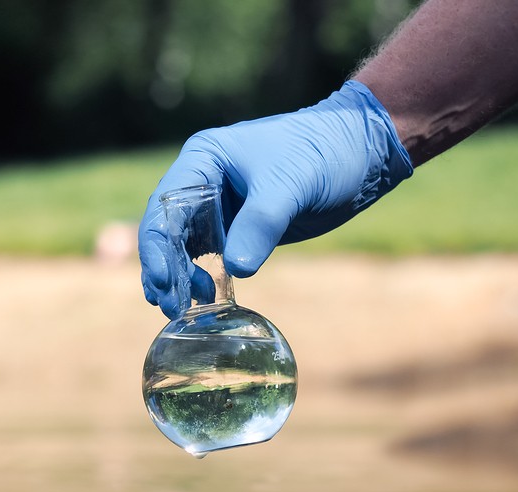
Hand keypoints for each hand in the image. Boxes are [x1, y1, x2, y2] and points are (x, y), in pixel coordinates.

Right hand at [138, 80, 412, 318]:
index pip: (166, 206)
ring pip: (184, 247)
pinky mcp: (239, 228)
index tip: (163, 280)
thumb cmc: (323, 153)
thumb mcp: (292, 185)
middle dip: (165, 269)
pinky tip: (205, 301)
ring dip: (180, 278)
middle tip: (169, 307)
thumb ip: (262, 223)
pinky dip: (202, 279)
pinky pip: (210, 257)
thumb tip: (236, 269)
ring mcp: (219, 207)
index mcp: (204, 159)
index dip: (158, 245)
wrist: (359, 153)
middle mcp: (203, 182)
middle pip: (168, 231)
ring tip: (181, 311)